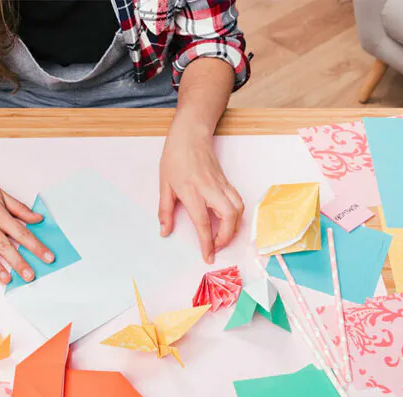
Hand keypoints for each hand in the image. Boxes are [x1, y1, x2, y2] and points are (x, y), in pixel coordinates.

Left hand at [158, 115, 243, 262]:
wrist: (190, 134)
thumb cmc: (175, 157)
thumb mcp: (164, 185)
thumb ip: (165, 211)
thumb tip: (164, 232)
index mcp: (192, 192)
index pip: (203, 223)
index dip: (207, 243)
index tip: (208, 256)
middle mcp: (210, 189)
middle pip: (229, 217)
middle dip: (227, 237)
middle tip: (217, 247)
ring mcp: (221, 185)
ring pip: (239, 209)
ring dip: (235, 227)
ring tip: (223, 237)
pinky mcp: (226, 182)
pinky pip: (238, 201)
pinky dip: (237, 215)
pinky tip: (228, 222)